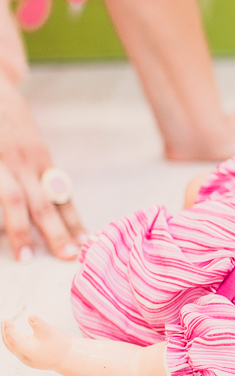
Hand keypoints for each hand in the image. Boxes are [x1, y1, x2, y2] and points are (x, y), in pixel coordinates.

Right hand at [0, 73, 85, 259]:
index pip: (60, 194)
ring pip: (12, 199)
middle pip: (42, 201)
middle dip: (55, 232)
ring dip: (19, 230)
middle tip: (68, 257)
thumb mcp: (29, 142)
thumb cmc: (7, 119)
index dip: (73, 221)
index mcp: (39, 158)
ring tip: (25, 256)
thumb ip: (37, 170)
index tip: (86, 244)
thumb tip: (52, 199)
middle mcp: (22, 160)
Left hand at [2, 316, 70, 369]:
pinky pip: (18, 351)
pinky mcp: (30, 361)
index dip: (8, 328)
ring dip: (8, 338)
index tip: (6, 319)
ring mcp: (26, 360)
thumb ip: (38, 324)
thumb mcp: (49, 332)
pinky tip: (17, 338)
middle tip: (4, 321)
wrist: (68, 359)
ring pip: (13, 348)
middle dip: (5, 332)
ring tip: (7, 328)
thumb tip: (31, 316)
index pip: (12, 337)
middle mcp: (24, 356)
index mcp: (27, 349)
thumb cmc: (59, 345)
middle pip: (9, 343)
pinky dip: (14, 343)